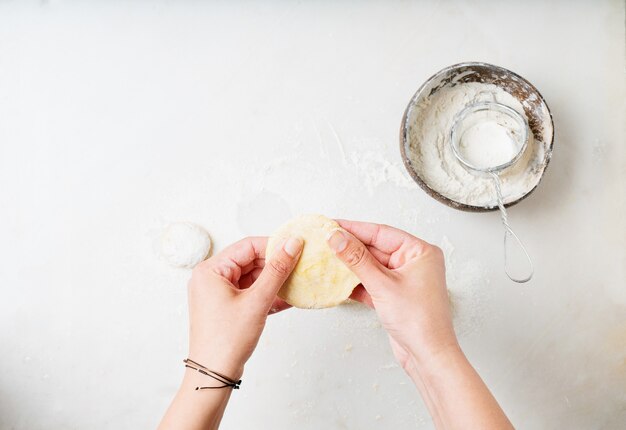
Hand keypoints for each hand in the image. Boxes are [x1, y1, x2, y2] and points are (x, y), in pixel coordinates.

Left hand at [187, 236, 302, 378]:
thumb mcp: (257, 301)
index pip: (247, 246)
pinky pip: (251, 292)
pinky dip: (267, 294)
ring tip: (297, 283)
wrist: (213, 375)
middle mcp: (211, 278)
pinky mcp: (227, 307)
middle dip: (276, 265)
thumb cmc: (227, 340)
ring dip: (274, 281)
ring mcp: (218, 293)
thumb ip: (277, 270)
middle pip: (250, 261)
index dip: (273, 245)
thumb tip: (292, 244)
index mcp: (210, 270)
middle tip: (300, 266)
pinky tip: (287, 298)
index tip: (296, 247)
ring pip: (253, 277)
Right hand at [327, 220, 456, 367]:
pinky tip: (338, 280)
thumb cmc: (418, 320)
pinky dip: (356, 282)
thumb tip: (337, 237)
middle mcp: (414, 262)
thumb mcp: (382, 285)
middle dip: (350, 247)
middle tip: (324, 241)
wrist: (428, 356)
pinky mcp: (395, 295)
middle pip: (375, 248)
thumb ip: (357, 259)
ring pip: (372, 266)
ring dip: (351, 265)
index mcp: (420, 252)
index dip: (354, 228)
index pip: (381, 233)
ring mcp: (404, 279)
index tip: (332, 224)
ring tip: (326, 258)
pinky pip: (372, 281)